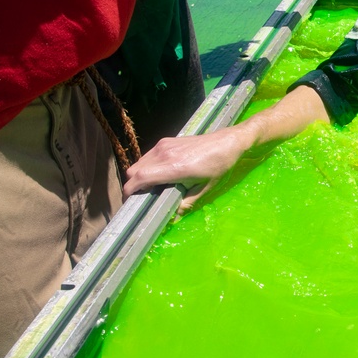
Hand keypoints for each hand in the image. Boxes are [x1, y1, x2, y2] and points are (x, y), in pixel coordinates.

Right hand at [122, 126, 254, 213]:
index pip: (139, 177)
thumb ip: (187, 203)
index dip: (129, 191)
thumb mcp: (206, 188)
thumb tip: (173, 217)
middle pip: (134, 170)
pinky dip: (147, 166)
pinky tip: (160, 173)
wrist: (229, 141)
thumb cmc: (220, 166)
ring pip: (139, 162)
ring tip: (151, 186)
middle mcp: (165, 154)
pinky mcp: (167, 140)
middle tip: (142, 197)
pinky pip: (148, 155)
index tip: (130, 202)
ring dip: (140, 175)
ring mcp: (164, 145)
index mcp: (174, 168)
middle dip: (133, 185)